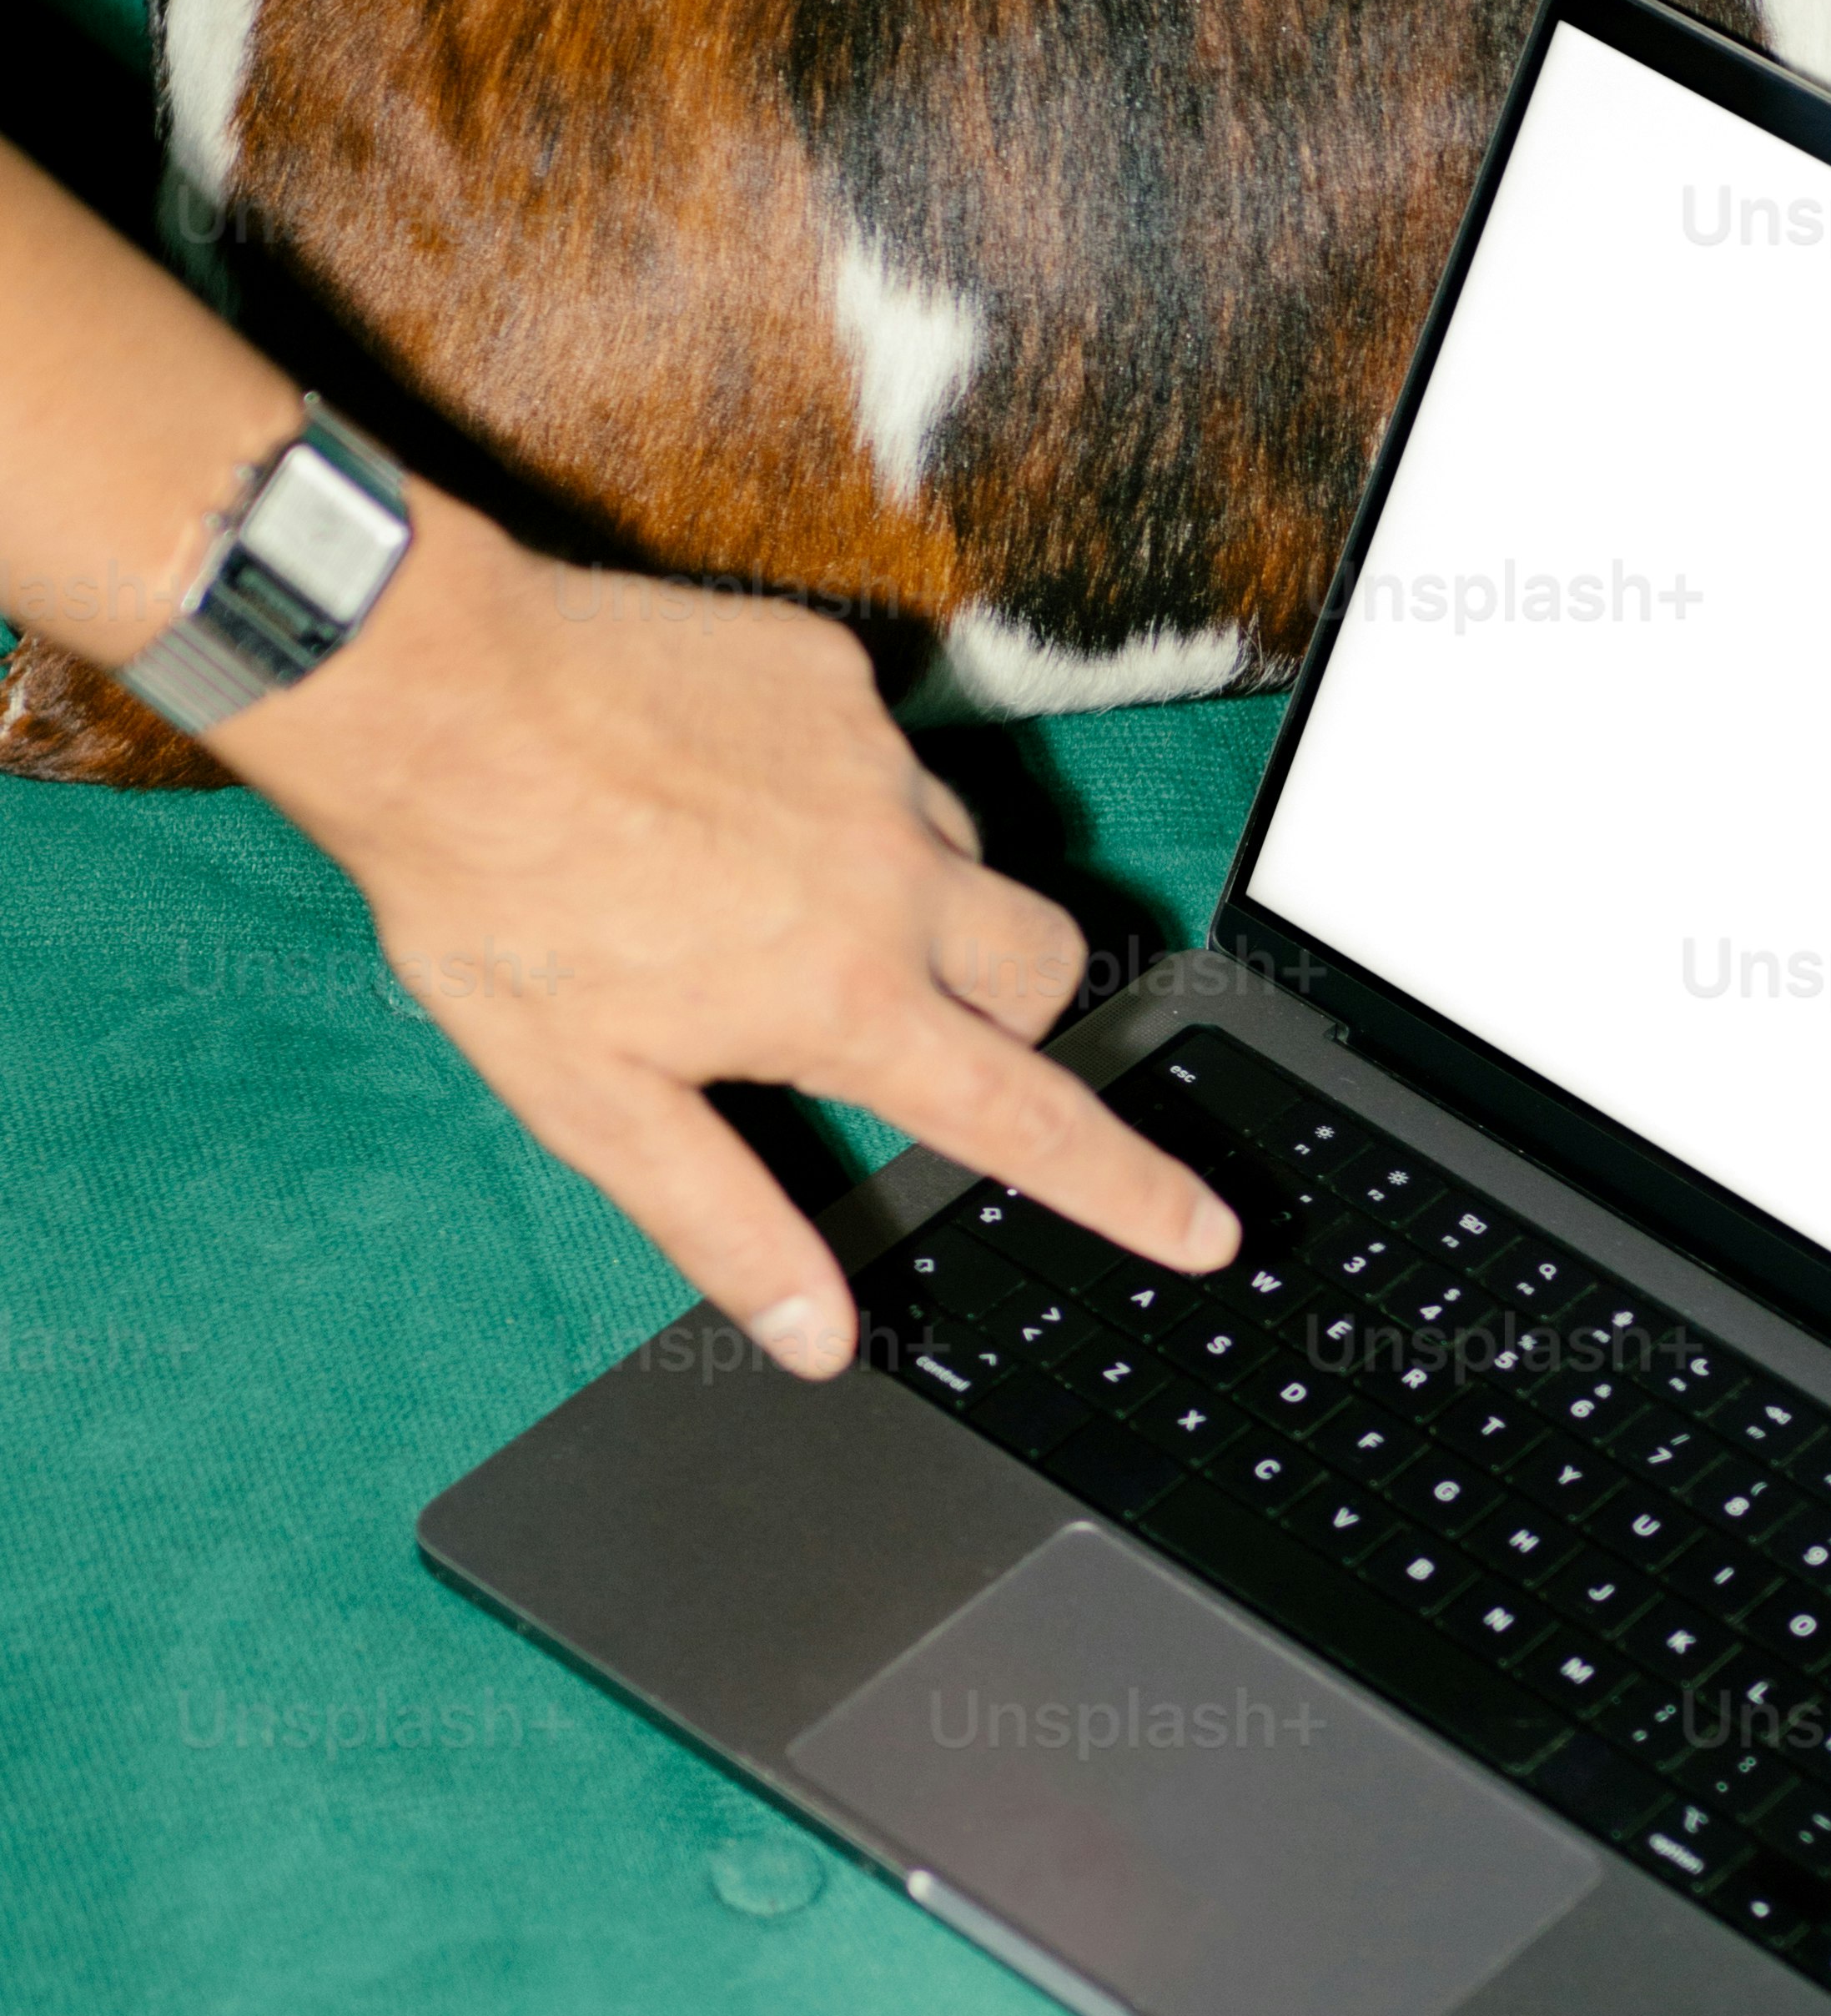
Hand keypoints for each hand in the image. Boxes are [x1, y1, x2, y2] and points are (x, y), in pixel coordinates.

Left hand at [225, 489, 1237, 1371]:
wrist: (441, 695)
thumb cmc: (500, 904)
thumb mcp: (595, 1101)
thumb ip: (725, 1221)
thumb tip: (818, 1339)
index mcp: (845, 1001)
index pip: (1029, 1121)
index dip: (1129, 1188)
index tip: (1205, 1227)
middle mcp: (894, 881)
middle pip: (1047, 971)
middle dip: (1017, 1017)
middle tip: (918, 1028)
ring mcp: (875, 765)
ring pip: (966, 855)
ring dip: (919, 897)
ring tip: (775, 897)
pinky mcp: (835, 676)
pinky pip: (885, 750)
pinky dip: (840, 792)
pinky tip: (732, 796)